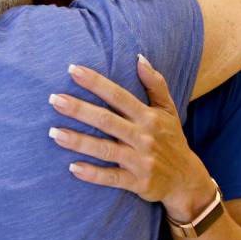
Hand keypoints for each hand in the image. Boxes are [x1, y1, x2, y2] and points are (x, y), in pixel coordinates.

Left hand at [48, 59, 214, 218]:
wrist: (186, 180)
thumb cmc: (172, 140)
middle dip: (80, 110)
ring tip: (54, 133)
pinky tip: (73, 167)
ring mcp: (141, 160)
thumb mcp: (169, 110)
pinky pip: (112, 178)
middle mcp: (144, 136)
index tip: (73, 70)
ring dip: (79, 141)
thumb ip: (155, 83)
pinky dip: (93, 174)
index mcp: (148, 116)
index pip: (118, 95)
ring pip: (106, 149)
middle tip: (54, 100)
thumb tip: (139, 57)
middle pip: (107, 120)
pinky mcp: (138, 182)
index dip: (96, 82)